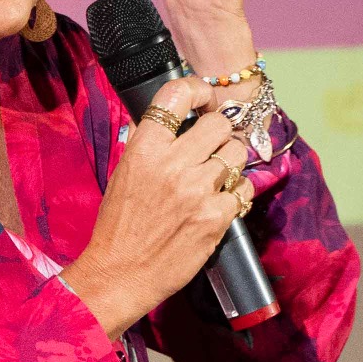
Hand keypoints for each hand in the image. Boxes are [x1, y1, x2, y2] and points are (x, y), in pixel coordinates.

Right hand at [59, 77, 254, 339]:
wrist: (122, 272)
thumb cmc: (118, 223)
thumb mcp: (124, 172)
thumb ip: (149, 143)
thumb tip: (175, 117)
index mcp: (144, 148)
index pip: (177, 95)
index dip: (198, 90)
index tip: (204, 98)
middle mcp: (173, 163)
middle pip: (219, 124)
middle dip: (218, 132)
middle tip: (211, 145)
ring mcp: (199, 190)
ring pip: (237, 153)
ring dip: (229, 162)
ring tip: (214, 176)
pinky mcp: (217, 216)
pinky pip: (243, 187)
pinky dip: (235, 192)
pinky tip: (219, 201)